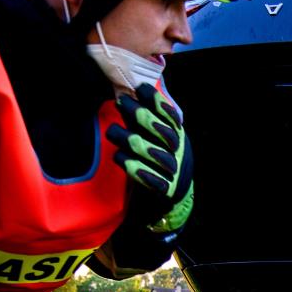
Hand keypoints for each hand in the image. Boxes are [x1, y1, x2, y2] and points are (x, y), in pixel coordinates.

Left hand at [106, 88, 189, 225]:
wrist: (173, 202)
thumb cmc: (159, 165)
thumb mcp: (159, 141)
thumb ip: (146, 123)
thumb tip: (125, 95)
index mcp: (178, 138)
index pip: (170, 117)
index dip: (157, 102)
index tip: (140, 88)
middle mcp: (178, 153)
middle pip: (162, 132)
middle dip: (141, 115)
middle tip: (121, 102)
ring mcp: (172, 172)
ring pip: (153, 153)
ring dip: (131, 140)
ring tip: (113, 131)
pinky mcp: (164, 190)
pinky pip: (151, 180)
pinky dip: (136, 169)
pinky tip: (122, 159)